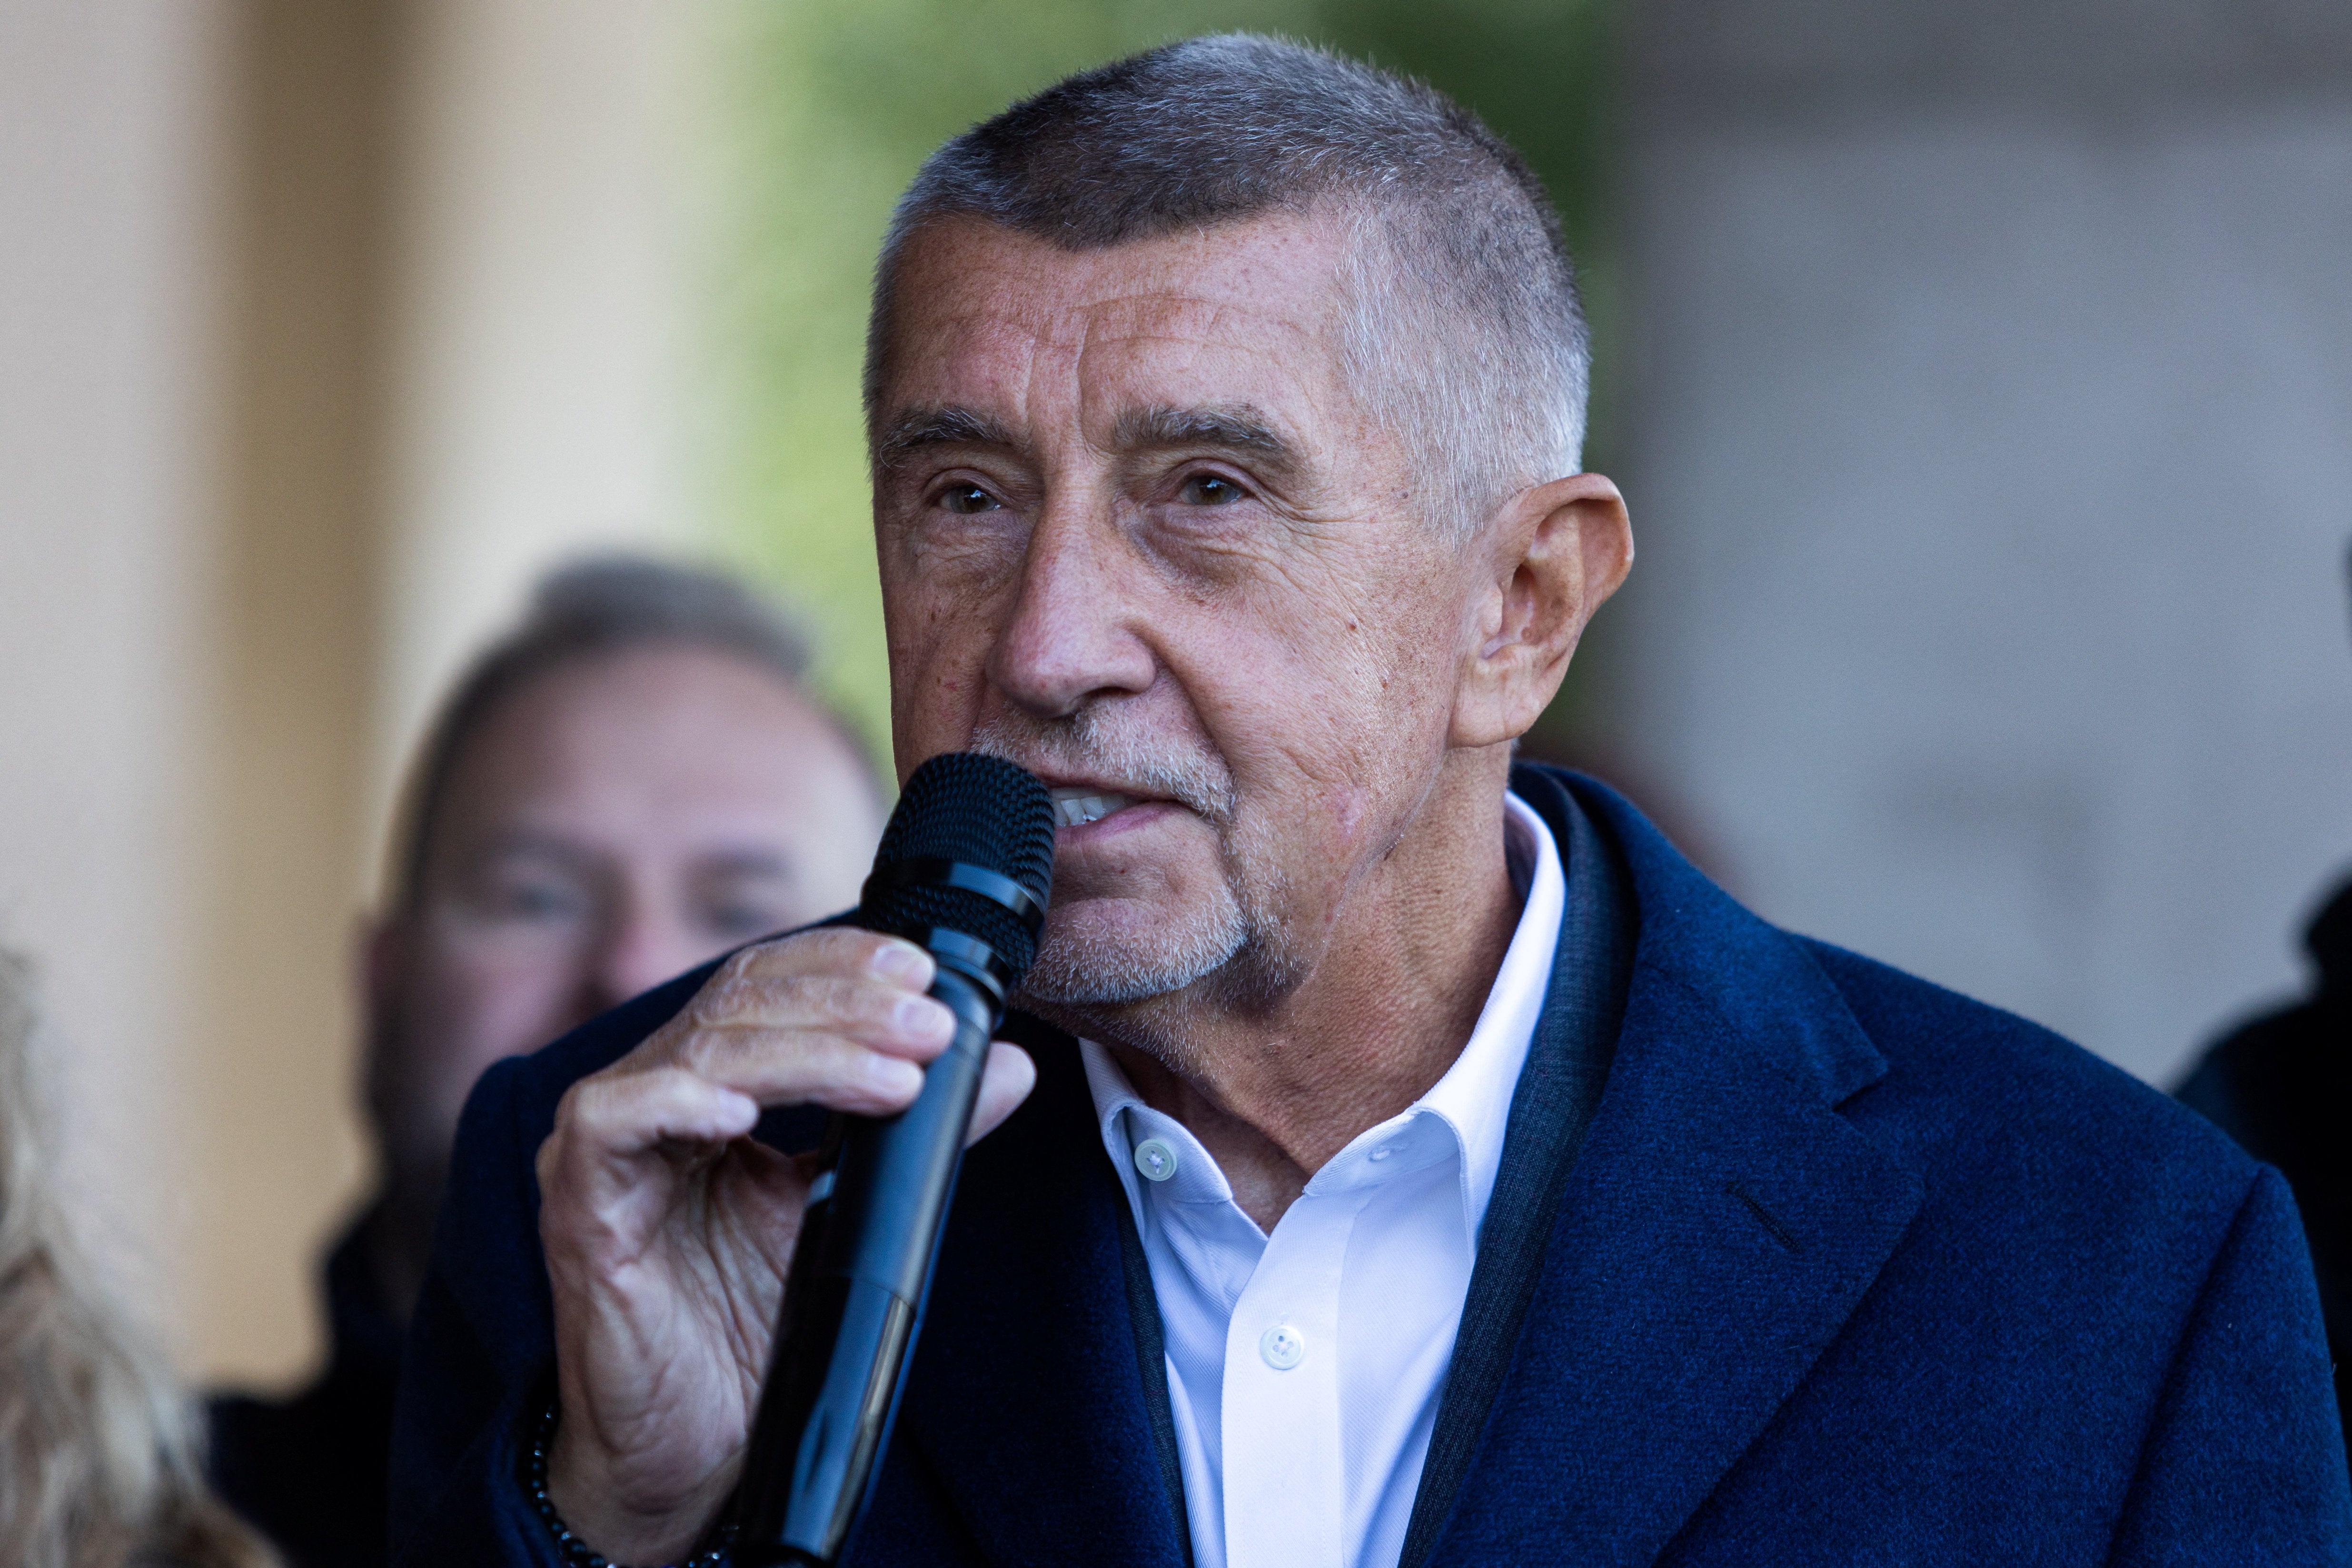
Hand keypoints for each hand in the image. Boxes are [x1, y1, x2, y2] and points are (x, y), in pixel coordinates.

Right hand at [535, 928, 1036, 1561]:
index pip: (764, 986)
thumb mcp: (846, 1208)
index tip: (923, 974)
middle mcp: (647, 1094)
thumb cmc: (749, 1324)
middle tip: (929, 1025)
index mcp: (702, 1082)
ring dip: (808, 1052)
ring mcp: (605, 1144)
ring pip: (701, 1050)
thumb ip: (916, 1133)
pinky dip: (685, 1101)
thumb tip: (1011, 1066)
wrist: (690, 1445)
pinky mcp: (579, 1202)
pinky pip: (617, 1119)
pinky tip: (749, 1109)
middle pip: (738, 1003)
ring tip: (896, 1076)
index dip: (839, 967)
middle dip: (843, 1005)